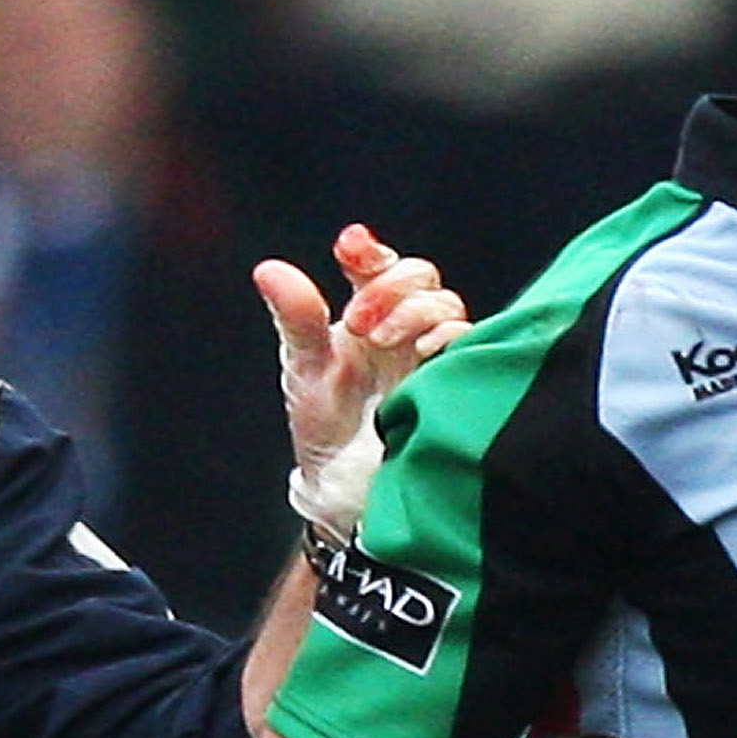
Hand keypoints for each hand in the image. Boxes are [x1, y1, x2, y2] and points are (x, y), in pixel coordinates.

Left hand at [253, 224, 468, 537]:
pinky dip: (445, 337)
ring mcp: (430, 353)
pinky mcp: (452, 380)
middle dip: (391, 286)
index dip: (367, 250)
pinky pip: (468, 341)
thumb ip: (296, 318)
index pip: (377, 265)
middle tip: (359, 321)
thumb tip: (268, 270)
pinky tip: (422, 352)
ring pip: (445, 303)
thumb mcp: (304, 368)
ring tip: (379, 340)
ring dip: (413, 310)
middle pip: (419, 276)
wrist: (348, 490)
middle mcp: (402, 328)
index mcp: (365, 314)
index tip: (349, 247)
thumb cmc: (325, 427)